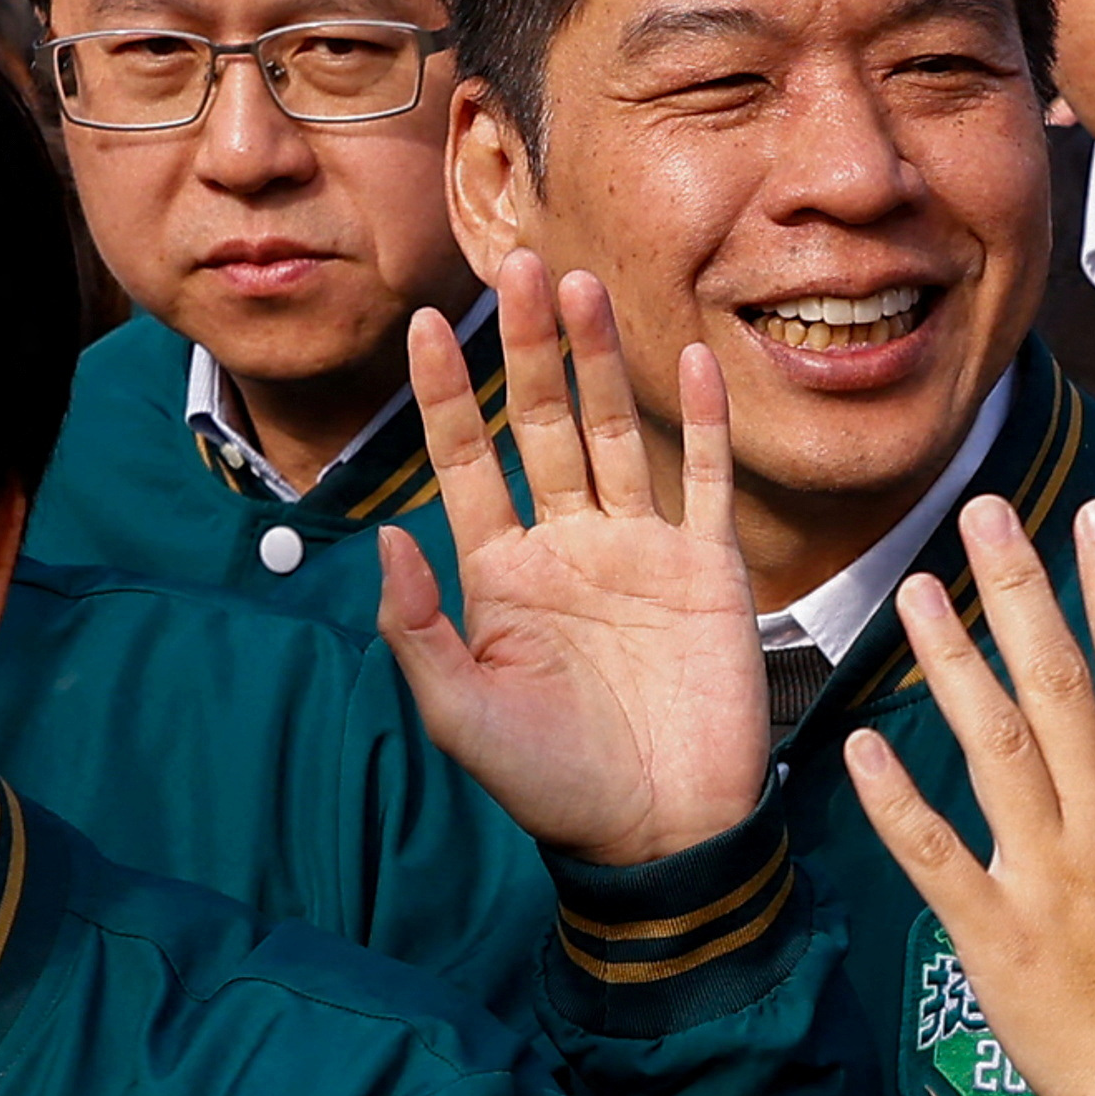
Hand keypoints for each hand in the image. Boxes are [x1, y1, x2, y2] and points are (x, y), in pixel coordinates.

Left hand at [379, 261, 766, 866]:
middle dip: (530, 347)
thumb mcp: (462, 716)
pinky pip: (704, 480)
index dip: (445, 392)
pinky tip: (692, 359)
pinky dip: (702, 421)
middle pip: (545, 422)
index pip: (468, 459)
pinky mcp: (708, 569)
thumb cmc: (552, 785)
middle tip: (523, 263)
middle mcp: (569, 544)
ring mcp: (640, 549)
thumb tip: (387, 542)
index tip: (423, 323)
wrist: (659, 832)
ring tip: (585, 285)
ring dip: (602, 361)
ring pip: (619, 431)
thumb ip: (417, 632)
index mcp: (503, 571)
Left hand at [840, 492, 1094, 1095]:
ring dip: (952, 661)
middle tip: (984, 510)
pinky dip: (900, 801)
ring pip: (997, 745)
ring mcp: (1052, 877)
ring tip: (913, 591)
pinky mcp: (999, 939)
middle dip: (1022, 589)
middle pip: (1063, 681)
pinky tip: (861, 747)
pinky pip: (939, 857)